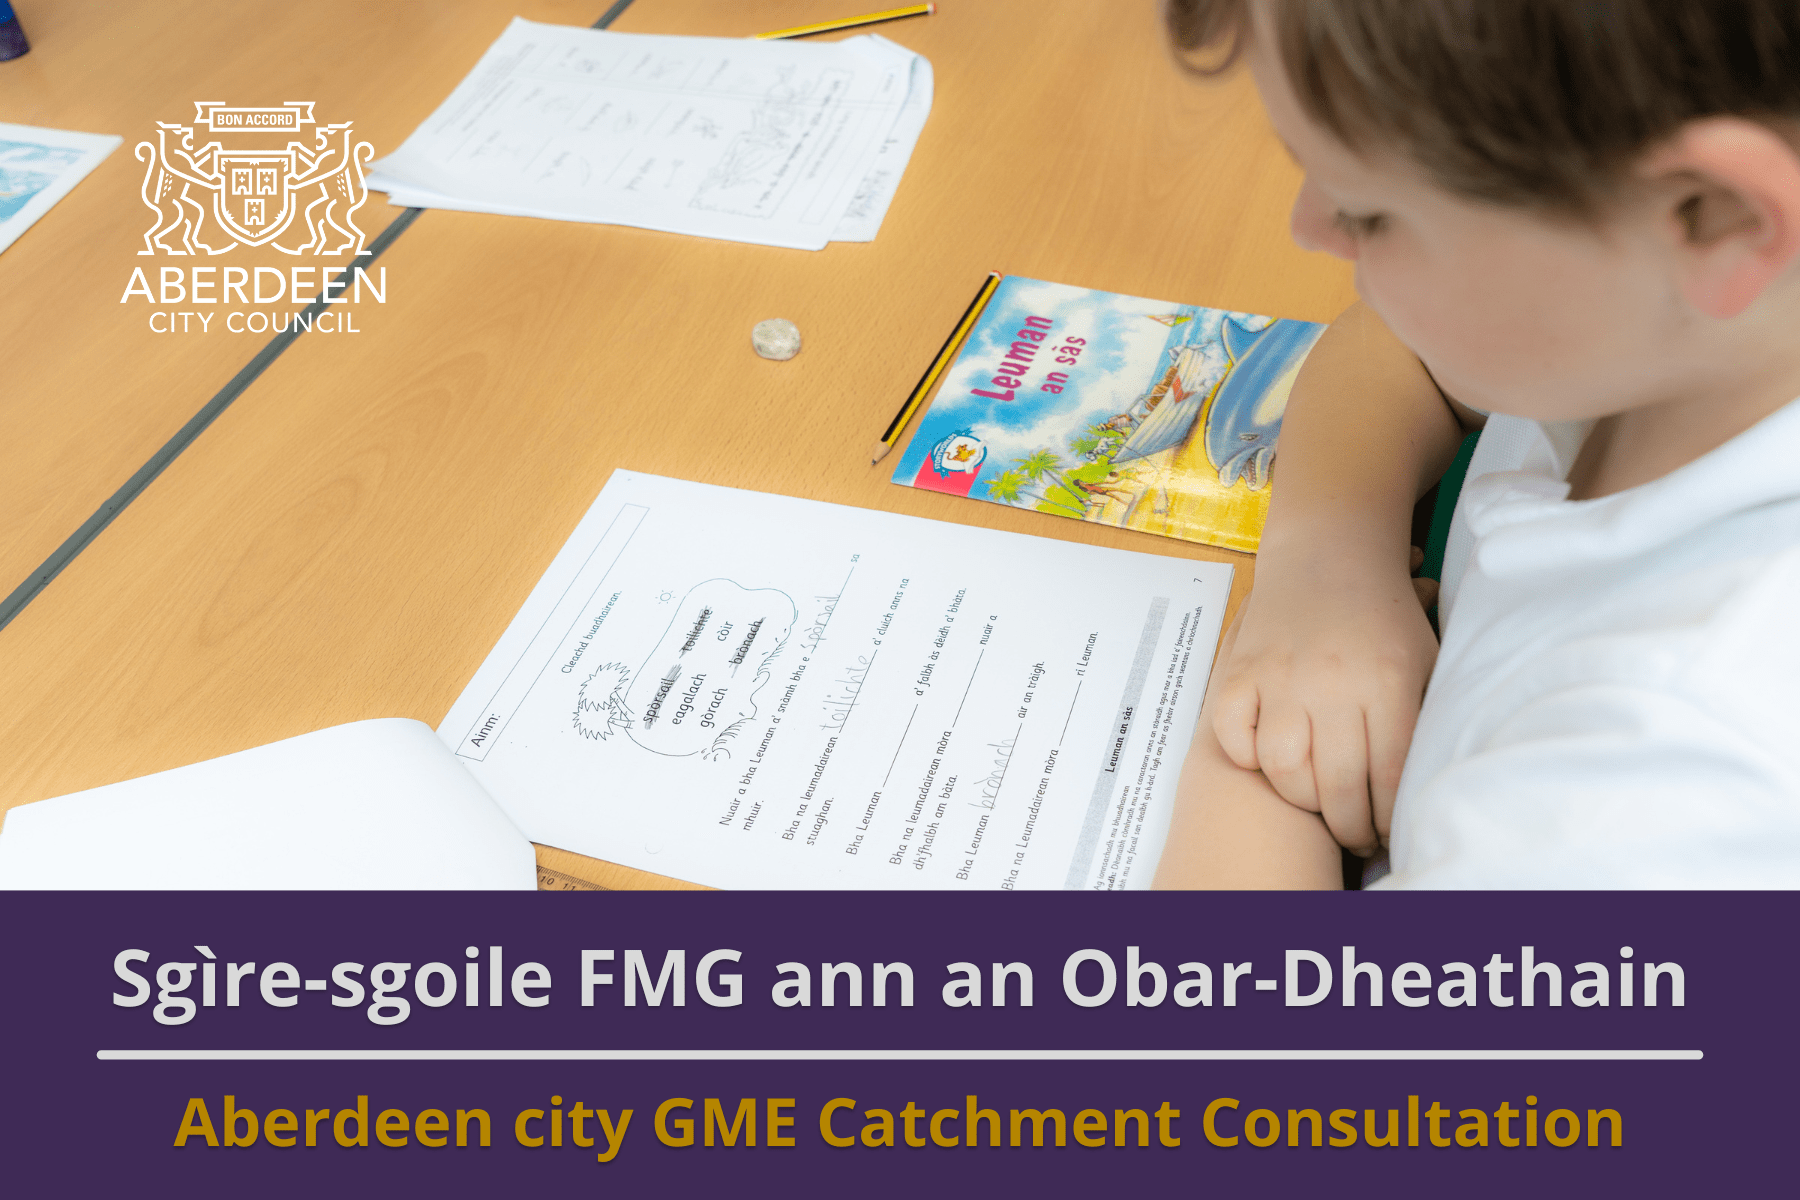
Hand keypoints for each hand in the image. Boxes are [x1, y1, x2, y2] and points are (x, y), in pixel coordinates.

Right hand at [1208, 541, 1439, 854]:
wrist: (1329, 554)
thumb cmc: (1384, 618)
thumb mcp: (1426, 659)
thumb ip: (1427, 720)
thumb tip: (1424, 793)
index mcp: (1388, 680)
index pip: (1389, 777)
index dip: (1388, 819)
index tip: (1388, 833)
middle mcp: (1332, 681)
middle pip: (1339, 784)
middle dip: (1349, 826)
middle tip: (1356, 836)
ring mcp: (1280, 676)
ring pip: (1283, 768)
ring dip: (1301, 800)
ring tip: (1318, 806)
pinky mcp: (1241, 671)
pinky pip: (1234, 736)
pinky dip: (1249, 759)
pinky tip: (1272, 763)